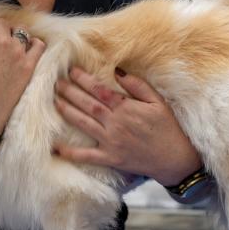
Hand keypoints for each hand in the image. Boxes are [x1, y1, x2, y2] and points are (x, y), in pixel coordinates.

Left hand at [53, 67, 201, 185]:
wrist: (174, 159)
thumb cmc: (168, 128)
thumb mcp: (158, 102)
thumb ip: (138, 86)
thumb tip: (119, 71)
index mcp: (127, 108)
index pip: (100, 90)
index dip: (84, 79)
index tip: (71, 70)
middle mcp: (115, 124)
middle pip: (87, 104)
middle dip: (70, 92)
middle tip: (55, 82)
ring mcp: (111, 142)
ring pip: (83, 124)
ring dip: (67, 112)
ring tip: (54, 101)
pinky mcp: (110, 158)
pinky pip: (87, 156)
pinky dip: (71, 152)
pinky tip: (56, 147)